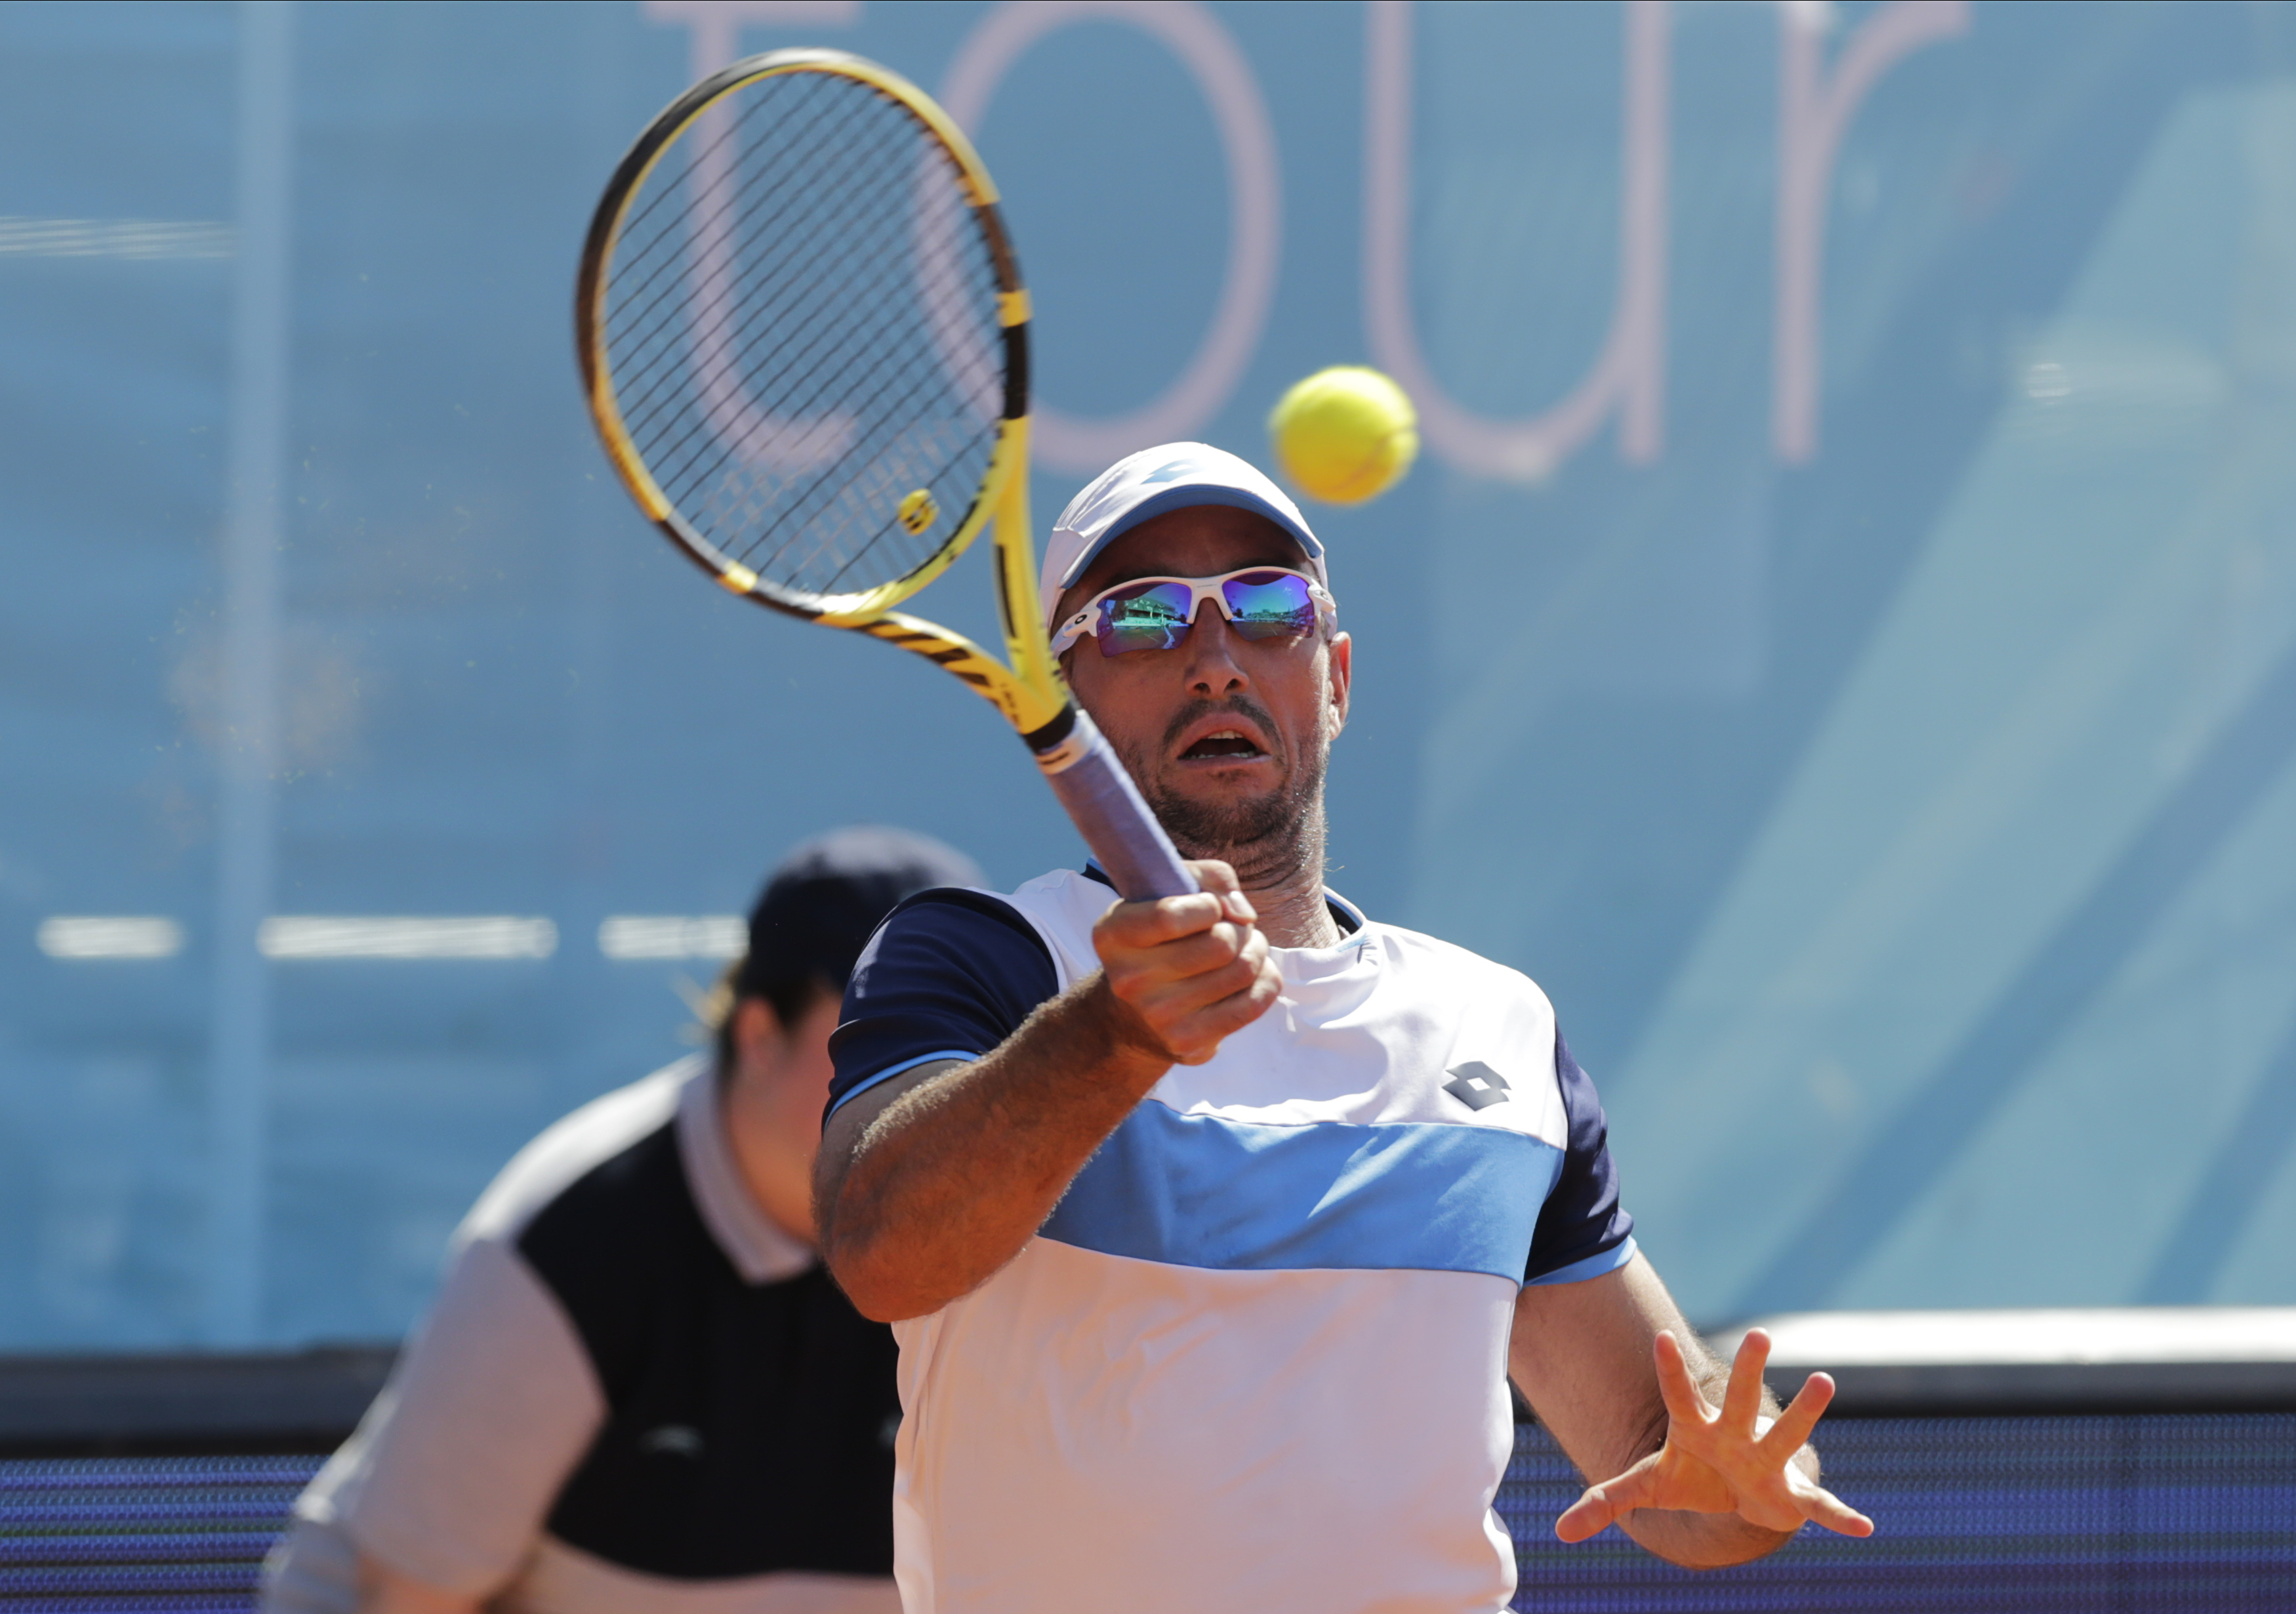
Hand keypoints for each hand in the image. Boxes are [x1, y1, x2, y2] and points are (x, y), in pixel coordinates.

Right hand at [1092, 859, 1280, 1064]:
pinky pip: (1253, 1004)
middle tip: (1236, 931)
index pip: (1170, 916)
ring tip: (1245, 950)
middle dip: (1241, 930)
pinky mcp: (1187, 1043)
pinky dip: (1266, 982)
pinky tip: (1253, 976)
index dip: (1209, 905)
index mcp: (1114, 935)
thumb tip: (1244, 915)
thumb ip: (1208, 878)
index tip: (1212, 907)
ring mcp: (1158, 1017)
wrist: (1130, 1016)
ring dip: (1257, 952)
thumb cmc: (1159, 940)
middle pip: (1221, 944)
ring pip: (1243, 971)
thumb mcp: (1165, 893)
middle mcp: (1129, 979)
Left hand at [1555, 1328, 1872, 1543]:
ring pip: (1786, 1433)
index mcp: (1696, 1428)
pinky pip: (1819, 1507)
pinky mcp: (1791, 1493)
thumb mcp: (1646, 1488)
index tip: (1662, 1338)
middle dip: (1748, 1370)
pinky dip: (1840, 1517)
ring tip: (1825, 1381)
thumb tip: (1559, 1532)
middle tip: (1759, 1334)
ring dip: (1806, 1411)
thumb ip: (1605, 1501)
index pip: (1678, 1394)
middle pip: (1740, 1398)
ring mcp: (1766, 1460)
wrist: (1734, 1493)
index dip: (1669, 1370)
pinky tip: (1864, 1526)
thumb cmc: (1690, 1476)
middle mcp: (1735, 1434)